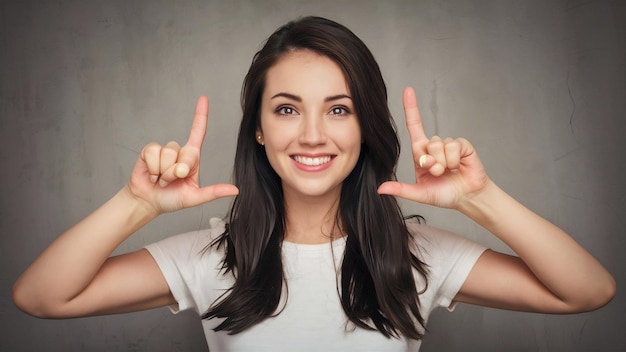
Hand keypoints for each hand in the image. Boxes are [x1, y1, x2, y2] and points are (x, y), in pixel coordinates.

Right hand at [127, 96, 238, 213]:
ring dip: (164, 172)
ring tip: (161, 180)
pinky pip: (153, 153)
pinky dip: (153, 168)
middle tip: (172, 182)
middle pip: (186, 153)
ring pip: (169, 154)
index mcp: (192, 158)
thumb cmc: (172, 199)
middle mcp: (179, 151)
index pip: (198, 132)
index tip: (204, 98)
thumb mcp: (194, 197)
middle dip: (179, 171)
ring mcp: (164, 150)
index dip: (201, 115)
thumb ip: (213, 192)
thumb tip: (235, 190)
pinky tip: (152, 175)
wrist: (148, 202)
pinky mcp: (149, 151)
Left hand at [377, 87, 488, 208]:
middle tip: (437, 173)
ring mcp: (449, 145)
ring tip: (448, 172)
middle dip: (431, 162)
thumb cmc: (443, 194)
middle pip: (427, 143)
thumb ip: (401, 189)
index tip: (408, 90)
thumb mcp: (419, 193)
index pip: (414, 126)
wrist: (466, 197)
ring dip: (443, 163)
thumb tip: (380, 189)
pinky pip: (454, 147)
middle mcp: (434, 146)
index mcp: (421, 153)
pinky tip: (459, 167)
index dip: (411, 108)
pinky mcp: (463, 145)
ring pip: (440, 145)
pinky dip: (454, 161)